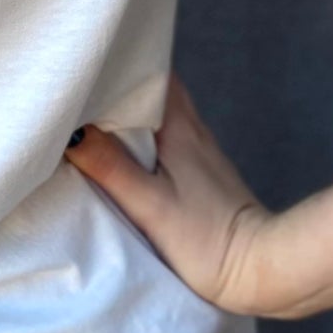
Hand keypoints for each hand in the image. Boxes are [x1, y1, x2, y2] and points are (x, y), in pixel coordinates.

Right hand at [63, 70, 332, 318]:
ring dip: (128, 112)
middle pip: (152, 90)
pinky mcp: (200, 175)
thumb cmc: (208, 239)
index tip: (84, 62)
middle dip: (118, 84)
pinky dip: (140, 137)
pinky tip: (121, 152)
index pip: (149, 72)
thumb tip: (71, 131)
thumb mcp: (151, 205)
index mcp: (180, 126)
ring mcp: (198, 152)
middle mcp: (192, 129)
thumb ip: (111, 167)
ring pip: (158, 115)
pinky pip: (165, 139)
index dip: (118, 63)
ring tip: (89, 116)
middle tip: (78, 84)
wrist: (261, 270)